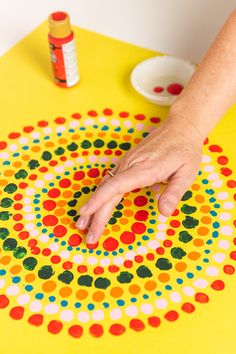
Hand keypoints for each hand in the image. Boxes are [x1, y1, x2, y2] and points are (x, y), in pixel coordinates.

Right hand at [76, 115, 203, 243]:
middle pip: (106, 192)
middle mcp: (130, 165)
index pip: (115, 187)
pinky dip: (100, 195)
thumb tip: (164, 213)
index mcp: (144, 169)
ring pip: (105, 186)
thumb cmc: (185, 151)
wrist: (180, 127)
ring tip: (83, 224)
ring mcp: (126, 162)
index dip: (98, 202)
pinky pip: (109, 180)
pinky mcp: (127, 162)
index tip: (85, 214)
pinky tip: (95, 204)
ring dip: (93, 206)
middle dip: (94, 215)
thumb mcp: (187, 172)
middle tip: (88, 237)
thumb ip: (174, 192)